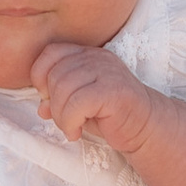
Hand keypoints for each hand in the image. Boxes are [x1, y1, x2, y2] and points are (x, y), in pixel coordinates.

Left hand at [30, 41, 156, 153]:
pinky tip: (76, 133)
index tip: (48, 99)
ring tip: (71, 128)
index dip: (40, 76)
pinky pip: (77, 103)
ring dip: (60, 116)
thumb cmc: (111, 116)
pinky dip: (70, 122)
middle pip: (55, 74)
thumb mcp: (79, 106)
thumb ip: (59, 100)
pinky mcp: (113, 90)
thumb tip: (41, 108)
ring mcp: (106, 72)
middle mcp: (96, 58)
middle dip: (52, 104)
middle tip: (64, 121)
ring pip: (64, 89)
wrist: (145, 127)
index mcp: (87, 55)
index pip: (51, 52)